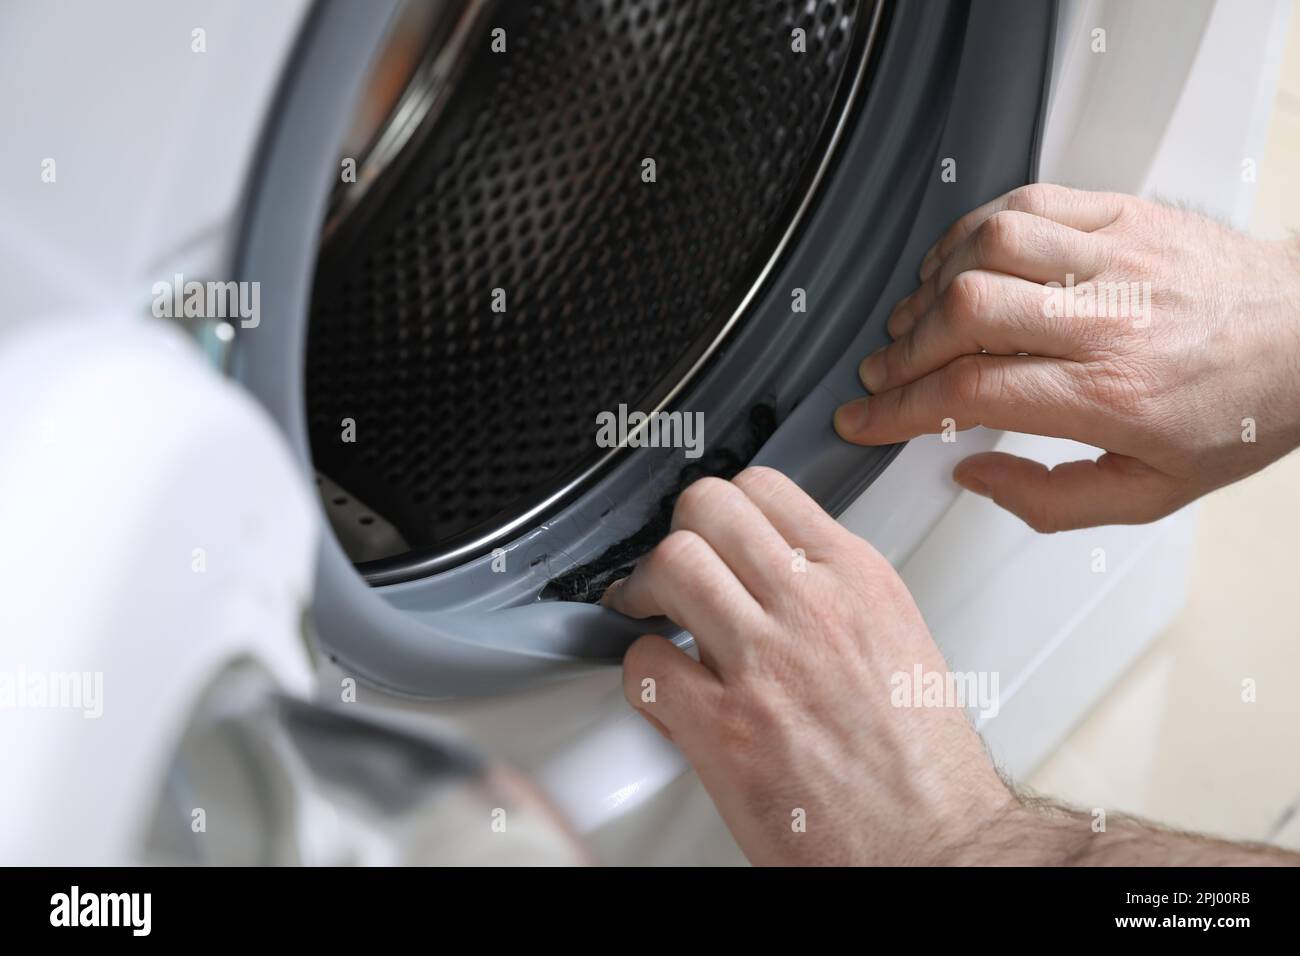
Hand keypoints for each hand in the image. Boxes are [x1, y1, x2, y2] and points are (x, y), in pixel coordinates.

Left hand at [604, 466, 1012, 865]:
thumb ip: (834, 592)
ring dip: (645, 592)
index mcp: (858, 579)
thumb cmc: (922, 763)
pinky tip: (665, 690)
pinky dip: (640, 674)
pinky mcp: (726, 728)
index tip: (711, 539)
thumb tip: (774, 572)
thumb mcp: (898, 638)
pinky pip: (646, 663)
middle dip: (676, 537)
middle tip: (672, 577)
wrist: (934, 846)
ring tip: (654, 621)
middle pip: (705, 509)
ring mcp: (767, 664)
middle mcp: (813, 608)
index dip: (721, 510)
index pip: (763, 486)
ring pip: (670, 564)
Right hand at [834, 184, 1299, 531]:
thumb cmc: (1236, 414)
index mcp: (1112, 394)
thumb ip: (1049, 500)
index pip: (972, 392)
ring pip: (988, 249)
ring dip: (932, 286)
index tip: (863, 417)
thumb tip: (972, 474)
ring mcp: (1115, 259)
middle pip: (967, 313)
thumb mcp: (1148, 494)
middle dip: (903, 349)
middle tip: (882, 372)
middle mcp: (1109, 320)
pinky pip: (1025, 204)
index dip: (899, 408)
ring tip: (916, 318)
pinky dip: (973, 230)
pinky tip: (959, 261)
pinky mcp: (1122, 216)